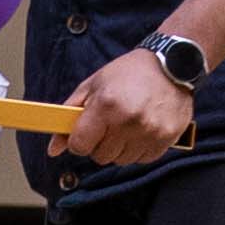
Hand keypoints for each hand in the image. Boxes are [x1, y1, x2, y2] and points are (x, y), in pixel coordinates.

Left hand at [60, 47, 195, 168]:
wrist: (171, 64)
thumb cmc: (128, 73)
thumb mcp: (93, 85)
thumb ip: (69, 115)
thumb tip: (52, 149)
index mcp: (106, 105)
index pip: (80, 145)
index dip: (79, 141)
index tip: (84, 134)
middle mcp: (128, 121)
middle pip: (101, 156)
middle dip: (100, 144)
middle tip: (109, 125)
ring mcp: (150, 132)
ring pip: (122, 160)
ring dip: (121, 148)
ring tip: (128, 125)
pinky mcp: (167, 138)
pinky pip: (143, 159)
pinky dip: (139, 149)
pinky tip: (143, 129)